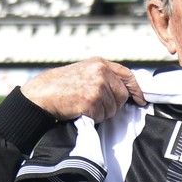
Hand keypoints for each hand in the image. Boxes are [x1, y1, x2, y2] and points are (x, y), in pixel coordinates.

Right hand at [21, 57, 146, 122]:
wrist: (40, 94)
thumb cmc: (60, 85)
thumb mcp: (83, 71)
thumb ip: (102, 76)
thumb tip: (124, 91)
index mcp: (100, 63)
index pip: (127, 75)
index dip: (136, 90)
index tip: (141, 100)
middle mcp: (100, 72)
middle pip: (122, 96)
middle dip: (113, 105)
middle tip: (96, 105)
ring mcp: (97, 86)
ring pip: (113, 109)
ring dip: (101, 113)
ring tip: (84, 105)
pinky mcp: (91, 101)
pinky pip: (101, 116)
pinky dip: (93, 118)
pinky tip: (80, 110)